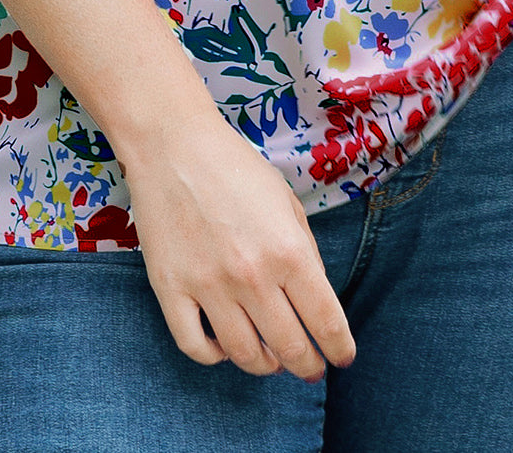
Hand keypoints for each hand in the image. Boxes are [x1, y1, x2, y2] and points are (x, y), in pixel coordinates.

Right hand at [122, 113, 355, 380]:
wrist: (174, 145)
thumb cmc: (235, 167)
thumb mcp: (287, 201)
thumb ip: (305, 252)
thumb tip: (313, 302)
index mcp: (288, 250)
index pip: (325, 321)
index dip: (339, 348)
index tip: (342, 358)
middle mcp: (252, 275)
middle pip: (289, 348)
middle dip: (307, 366)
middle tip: (310, 368)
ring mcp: (208, 286)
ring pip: (244, 355)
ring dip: (265, 366)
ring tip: (271, 360)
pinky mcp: (170, 289)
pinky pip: (195, 346)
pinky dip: (214, 357)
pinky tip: (224, 346)